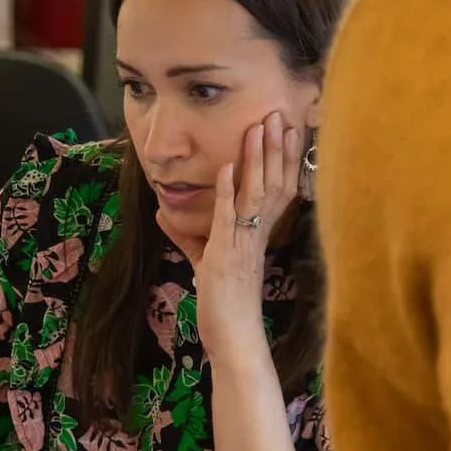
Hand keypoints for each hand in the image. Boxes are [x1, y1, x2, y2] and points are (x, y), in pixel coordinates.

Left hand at [194, 112, 299, 361]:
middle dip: (276, 146)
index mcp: (258, 234)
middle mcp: (257, 234)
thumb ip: (185, 233)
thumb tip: (162, 212)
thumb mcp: (202, 260)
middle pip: (274, 182)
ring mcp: (243, 242)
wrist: (234, 336)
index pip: (278, 187)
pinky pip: (229, 218)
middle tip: (280, 113)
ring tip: (258, 126)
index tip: (288, 129)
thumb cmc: (223, 302)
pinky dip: (227, 191)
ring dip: (257, 158)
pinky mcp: (225, 254)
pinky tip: (227, 167)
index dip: (284, 158)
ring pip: (256, 192)